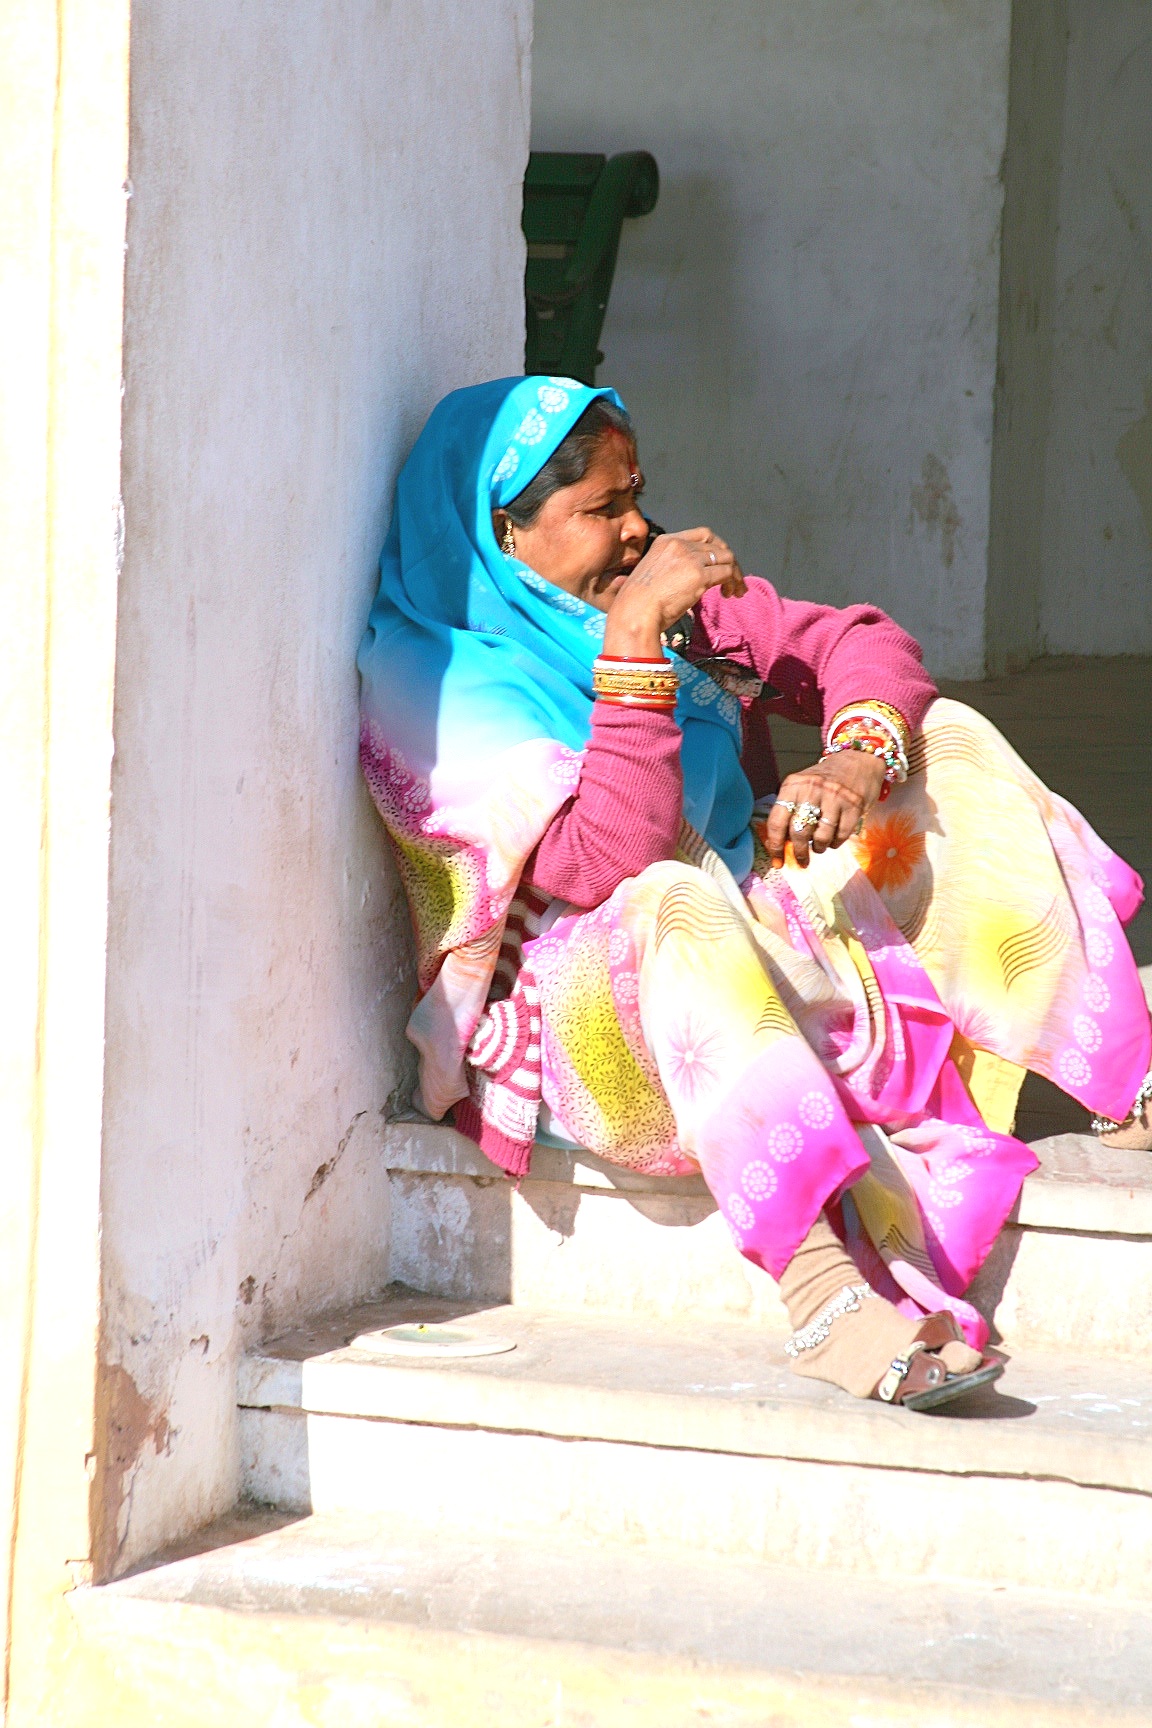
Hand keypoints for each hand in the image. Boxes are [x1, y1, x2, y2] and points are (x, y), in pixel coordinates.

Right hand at [602, 528, 746, 657]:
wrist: (635, 612)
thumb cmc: (637, 602)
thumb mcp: (651, 573)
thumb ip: (670, 568)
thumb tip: (688, 578)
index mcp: (665, 541)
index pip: (702, 534)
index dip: (716, 546)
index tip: (720, 561)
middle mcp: (680, 545)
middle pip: (717, 546)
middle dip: (730, 561)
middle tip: (733, 579)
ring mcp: (691, 559)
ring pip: (726, 558)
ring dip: (735, 574)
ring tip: (735, 591)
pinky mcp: (700, 576)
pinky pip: (727, 573)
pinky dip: (733, 582)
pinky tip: (730, 594)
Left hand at [766, 750, 887, 868]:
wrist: (858, 761)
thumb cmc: (824, 779)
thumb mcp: (801, 786)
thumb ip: (789, 810)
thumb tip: (778, 844)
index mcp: (793, 786)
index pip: (777, 821)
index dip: (775, 846)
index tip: (777, 861)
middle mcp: (812, 789)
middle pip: (799, 832)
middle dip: (799, 853)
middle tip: (801, 861)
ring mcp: (834, 797)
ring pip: (821, 837)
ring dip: (819, 848)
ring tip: (819, 847)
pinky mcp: (854, 805)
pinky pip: (841, 835)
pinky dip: (835, 843)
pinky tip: (833, 840)